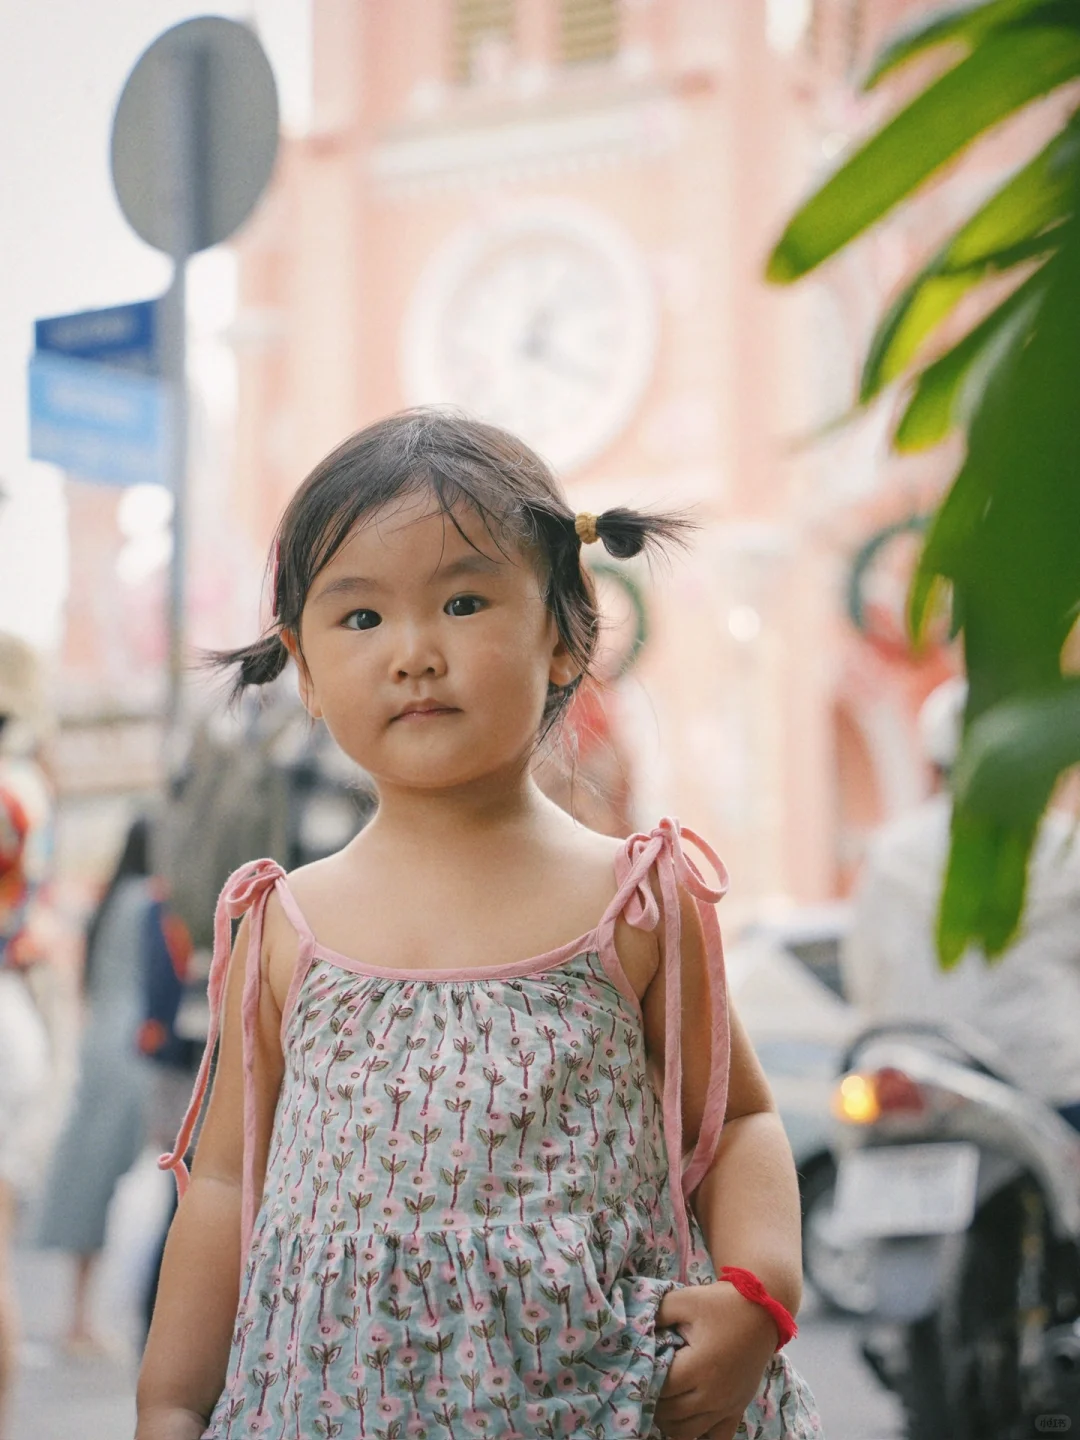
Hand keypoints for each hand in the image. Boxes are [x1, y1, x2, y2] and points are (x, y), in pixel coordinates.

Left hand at [652, 1280, 776, 1439]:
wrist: (761, 1310)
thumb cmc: (720, 1304)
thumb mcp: (684, 1300)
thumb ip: (656, 1314)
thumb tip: (635, 1328)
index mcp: (698, 1366)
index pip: (661, 1389)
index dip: (646, 1381)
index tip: (641, 1369)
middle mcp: (713, 1393)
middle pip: (672, 1414)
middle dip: (654, 1403)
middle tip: (647, 1386)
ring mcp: (727, 1405)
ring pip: (689, 1432)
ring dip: (670, 1423)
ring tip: (663, 1404)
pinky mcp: (738, 1409)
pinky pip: (717, 1438)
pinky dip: (700, 1435)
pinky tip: (689, 1420)